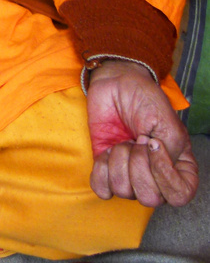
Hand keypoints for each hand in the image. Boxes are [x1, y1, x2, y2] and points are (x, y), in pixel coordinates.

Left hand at [87, 59, 197, 207]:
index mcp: (178, 167)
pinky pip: (102, 189)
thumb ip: (171, 152)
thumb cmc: (145, 99)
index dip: (164, 176)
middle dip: (138, 165)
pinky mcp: (106, 168)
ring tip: (123, 140)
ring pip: (124, 191)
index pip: (179, 195)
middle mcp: (155, 177)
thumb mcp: (167, 122)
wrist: (115, 82)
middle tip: (136, 139)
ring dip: (120, 160)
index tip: (153, 144)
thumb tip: (156, 169)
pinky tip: (107, 151)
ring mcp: (130, 174)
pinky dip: (102, 170)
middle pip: (149, 198)